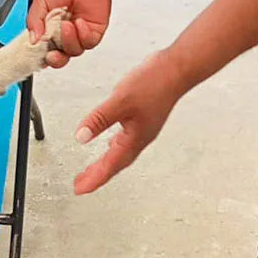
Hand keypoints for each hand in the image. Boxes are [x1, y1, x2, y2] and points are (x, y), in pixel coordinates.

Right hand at [27, 0, 111, 68]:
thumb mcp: (40, 1)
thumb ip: (34, 22)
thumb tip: (32, 40)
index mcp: (49, 28)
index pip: (44, 49)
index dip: (40, 55)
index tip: (37, 55)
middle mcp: (64, 33)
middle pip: (60, 57)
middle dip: (55, 60)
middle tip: (52, 54)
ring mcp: (79, 33)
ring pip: (74, 51)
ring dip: (69, 41)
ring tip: (66, 24)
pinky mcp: (94, 31)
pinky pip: (88, 42)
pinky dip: (82, 35)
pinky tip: (79, 22)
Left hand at [72, 51, 185, 194]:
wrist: (177, 69)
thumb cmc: (155, 83)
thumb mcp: (120, 100)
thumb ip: (99, 119)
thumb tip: (81, 137)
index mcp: (134, 138)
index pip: (110, 165)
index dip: (94, 179)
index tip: (80, 189)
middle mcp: (140, 138)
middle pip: (116, 164)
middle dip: (98, 176)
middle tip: (82, 185)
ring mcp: (143, 129)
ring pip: (121, 153)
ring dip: (106, 164)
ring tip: (92, 170)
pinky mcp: (143, 119)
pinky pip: (125, 141)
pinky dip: (114, 147)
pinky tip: (110, 142)